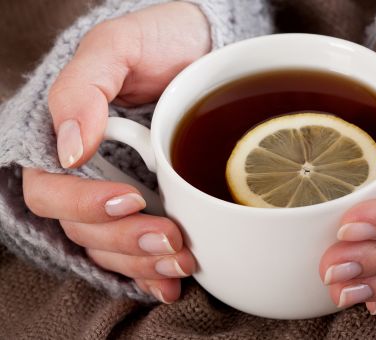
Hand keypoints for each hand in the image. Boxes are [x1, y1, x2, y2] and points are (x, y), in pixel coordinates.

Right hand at [24, 2, 211, 301]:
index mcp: (66, 138)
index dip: (82, 204)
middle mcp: (87, 173)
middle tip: (170, 237)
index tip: (128, 199)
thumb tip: (69, 148)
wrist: (205, 50)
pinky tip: (171, 281)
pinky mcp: (149, 205)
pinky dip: (152, 273)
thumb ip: (83, 87)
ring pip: (110, 248)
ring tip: (183, 259)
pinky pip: (137, 252)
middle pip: (82, 229)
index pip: (49, 190)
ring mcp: (118, 192)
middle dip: (124, 242)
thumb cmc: (159, 40)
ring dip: (143, 262)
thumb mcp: (118, 45)